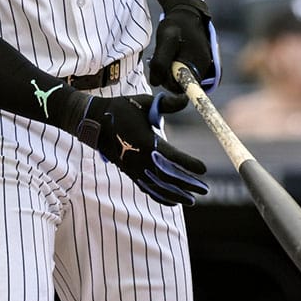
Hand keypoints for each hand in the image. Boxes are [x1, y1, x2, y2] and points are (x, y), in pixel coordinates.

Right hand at [64, 92, 207, 206]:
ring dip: (176, 195)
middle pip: (168, 176)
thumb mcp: (144, 102)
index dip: (189, 164)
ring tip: (192, 200)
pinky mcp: (129, 172)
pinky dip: (161, 197)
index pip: (172, 157)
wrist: (95, 121)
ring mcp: (133, 167)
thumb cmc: (122, 109)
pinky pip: (147, 189)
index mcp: (145, 140)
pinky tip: (174, 202)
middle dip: (187, 184)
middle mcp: (140, 158)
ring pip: (158, 187)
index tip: (204, 168)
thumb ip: (166, 103)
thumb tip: (187, 99)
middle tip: (205, 189)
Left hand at [147, 0, 218, 93]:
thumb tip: (155, 83)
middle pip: (182, 84)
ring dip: (170, 70)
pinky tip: (170, 54)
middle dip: (168, 75)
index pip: (183, 87)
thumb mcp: (165, 39)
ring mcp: (203, 65)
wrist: (186, 11)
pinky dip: (174, 65)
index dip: (169, 83)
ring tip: (165, 54)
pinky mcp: (199, 62)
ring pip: (182, 77)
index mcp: (199, 64)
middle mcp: (205, 67)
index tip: (161, 70)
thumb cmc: (176, 24)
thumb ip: (160, 62)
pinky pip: (184, 71)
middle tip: (159, 59)